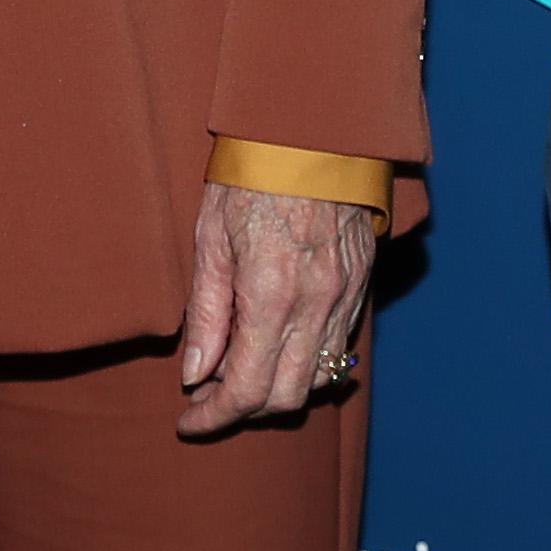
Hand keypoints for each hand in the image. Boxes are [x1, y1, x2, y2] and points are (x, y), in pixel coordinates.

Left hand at [175, 180, 379, 439]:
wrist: (312, 128)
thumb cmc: (251, 175)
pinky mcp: (362, 282)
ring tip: (243, 369)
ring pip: (319, 378)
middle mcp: (316, 305)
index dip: (214, 418)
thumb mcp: (211, 239)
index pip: (246, 390)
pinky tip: (280, 344)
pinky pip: (340, 346)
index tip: (189, 421)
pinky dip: (309, 362)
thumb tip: (196, 374)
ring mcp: (345, 295)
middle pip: (285, 397)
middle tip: (209, 397)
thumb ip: (206, 313)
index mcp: (271, 296)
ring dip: (279, 389)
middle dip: (244, 410)